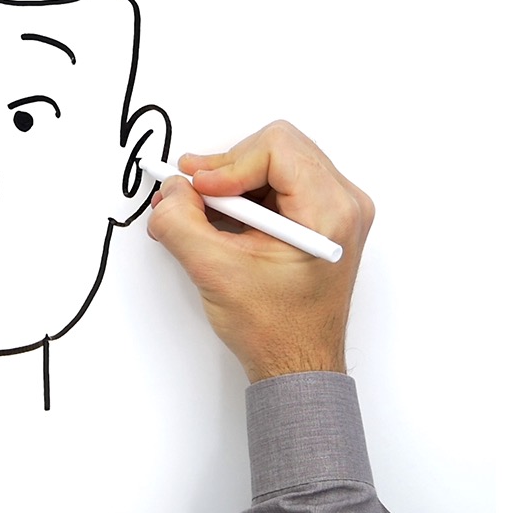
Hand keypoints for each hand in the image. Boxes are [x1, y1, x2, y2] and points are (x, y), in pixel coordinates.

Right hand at [146, 121, 374, 382]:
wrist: (296, 365)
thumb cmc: (274, 329)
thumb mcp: (214, 271)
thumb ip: (181, 222)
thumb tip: (170, 190)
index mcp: (330, 212)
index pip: (276, 147)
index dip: (228, 163)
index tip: (200, 190)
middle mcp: (342, 204)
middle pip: (276, 147)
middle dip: (226, 167)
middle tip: (191, 192)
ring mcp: (334, 210)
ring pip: (274, 162)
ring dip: (231, 181)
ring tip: (201, 210)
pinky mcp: (320, 218)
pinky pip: (277, 183)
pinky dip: (243, 194)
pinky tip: (221, 220)